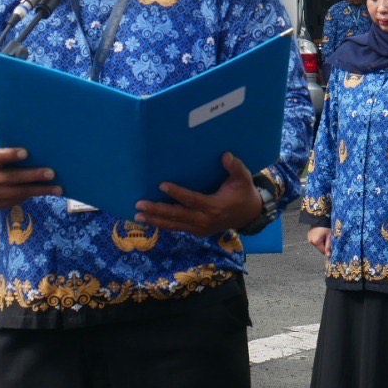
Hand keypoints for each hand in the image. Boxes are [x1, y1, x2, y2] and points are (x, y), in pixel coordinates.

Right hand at [0, 143, 59, 209]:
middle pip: (12, 178)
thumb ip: (4, 149)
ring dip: (40, 190)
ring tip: (57, 188)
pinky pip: (18, 199)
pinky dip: (33, 195)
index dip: (11, 155)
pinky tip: (46, 191)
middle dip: (33, 176)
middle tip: (51, 173)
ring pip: (19, 193)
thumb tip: (31, 144)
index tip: (26, 153)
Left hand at [137, 152, 261, 236]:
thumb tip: (225, 155)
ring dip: (156, 220)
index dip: (177, 193)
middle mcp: (204, 220)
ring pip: (175, 225)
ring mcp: (200, 228)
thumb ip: (235, 167)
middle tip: (139, 205)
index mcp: (214, 206)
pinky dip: (164, 224)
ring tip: (138, 216)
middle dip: (157, 210)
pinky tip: (150, 220)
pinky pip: (178, 228)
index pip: (191, 200)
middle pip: (177, 215)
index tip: (161, 185)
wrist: (249, 215)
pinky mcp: (198, 231)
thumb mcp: (243, 178)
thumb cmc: (243, 193)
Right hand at [306, 226, 330, 256]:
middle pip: (320, 248)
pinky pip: (314, 241)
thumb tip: (329, 256)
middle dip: (324, 245)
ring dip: (321, 242)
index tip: (331, 245)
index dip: (328, 250)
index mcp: (316, 242)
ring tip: (323, 235)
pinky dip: (318, 239)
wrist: (319, 218)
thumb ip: (328, 246)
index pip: (323, 251)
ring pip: (317, 244)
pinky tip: (320, 234)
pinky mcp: (308, 236)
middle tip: (327, 238)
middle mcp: (311, 241)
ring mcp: (309, 238)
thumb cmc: (325, 227)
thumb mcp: (329, 236)